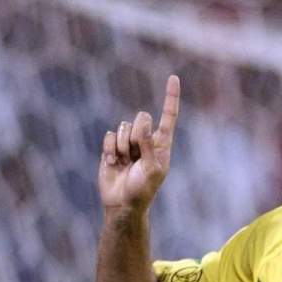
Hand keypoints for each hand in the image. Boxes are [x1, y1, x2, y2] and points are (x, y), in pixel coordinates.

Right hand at [98, 75, 179, 213]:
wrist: (122, 204)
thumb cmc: (142, 190)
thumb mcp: (151, 169)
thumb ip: (148, 144)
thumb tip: (142, 122)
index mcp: (161, 144)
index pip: (168, 116)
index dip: (170, 97)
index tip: (173, 77)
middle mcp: (145, 140)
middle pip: (140, 118)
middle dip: (136, 135)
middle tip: (136, 157)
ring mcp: (128, 143)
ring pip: (122, 127)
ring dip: (122, 146)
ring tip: (125, 163)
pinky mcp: (111, 147)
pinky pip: (109, 135)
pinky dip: (110, 150)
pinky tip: (114, 164)